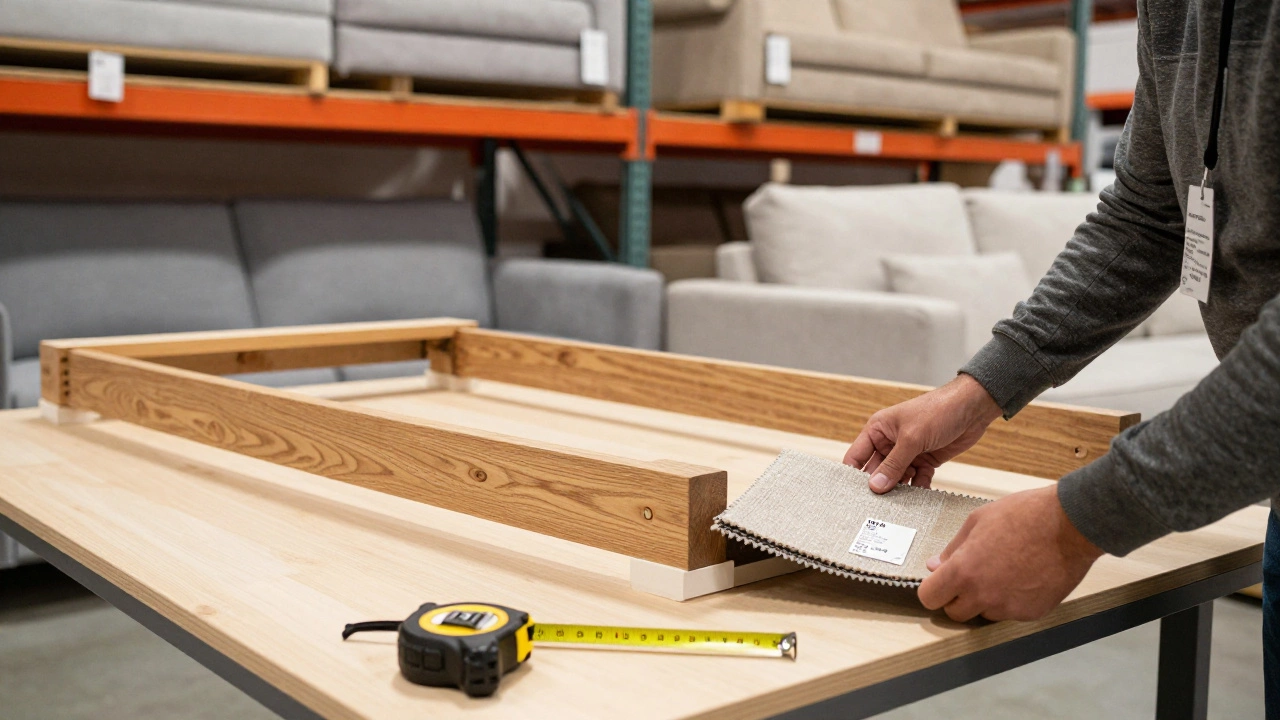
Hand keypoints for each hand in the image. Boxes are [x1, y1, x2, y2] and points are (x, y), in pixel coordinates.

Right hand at [844, 374, 1002, 491]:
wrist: (973, 408)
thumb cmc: (938, 410)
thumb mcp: (912, 438)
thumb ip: (893, 464)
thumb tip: (875, 486)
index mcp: (878, 430)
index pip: (857, 456)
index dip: (852, 476)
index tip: (852, 497)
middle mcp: (890, 442)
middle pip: (876, 471)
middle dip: (878, 487)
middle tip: (876, 507)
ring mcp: (908, 452)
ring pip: (897, 478)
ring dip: (899, 490)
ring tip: (899, 505)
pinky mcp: (925, 460)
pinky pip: (916, 480)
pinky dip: (918, 488)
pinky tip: (921, 496)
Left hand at [918, 485, 1103, 621]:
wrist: (1071, 525)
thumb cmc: (1025, 515)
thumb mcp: (978, 520)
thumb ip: (952, 548)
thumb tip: (934, 566)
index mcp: (964, 571)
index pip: (929, 598)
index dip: (932, 589)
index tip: (939, 582)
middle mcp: (984, 595)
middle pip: (954, 613)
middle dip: (957, 598)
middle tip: (970, 577)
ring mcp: (1009, 607)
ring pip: (984, 614)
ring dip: (985, 600)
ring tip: (1001, 571)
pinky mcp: (1032, 612)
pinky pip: (1010, 613)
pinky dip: (1010, 600)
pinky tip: (1021, 577)